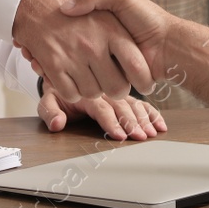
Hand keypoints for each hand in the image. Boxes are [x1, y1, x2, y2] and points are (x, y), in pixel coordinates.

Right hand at [11, 0, 152, 102]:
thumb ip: (119, 1)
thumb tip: (124, 31)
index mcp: (112, 28)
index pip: (136, 66)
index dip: (141, 78)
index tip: (140, 79)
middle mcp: (93, 44)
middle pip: (116, 87)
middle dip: (116, 89)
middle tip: (113, 82)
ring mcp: (72, 56)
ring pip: (92, 93)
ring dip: (92, 90)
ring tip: (91, 77)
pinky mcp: (53, 65)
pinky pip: (69, 92)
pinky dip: (71, 91)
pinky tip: (73, 79)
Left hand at [38, 82, 166, 141]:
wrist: (65, 70)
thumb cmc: (58, 90)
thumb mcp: (48, 99)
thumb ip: (49, 112)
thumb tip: (57, 124)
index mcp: (88, 93)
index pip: (102, 109)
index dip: (111, 122)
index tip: (120, 135)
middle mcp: (105, 91)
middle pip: (122, 107)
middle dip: (132, 123)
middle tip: (141, 137)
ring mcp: (117, 92)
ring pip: (134, 104)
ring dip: (144, 119)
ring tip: (151, 132)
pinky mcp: (126, 95)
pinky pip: (141, 103)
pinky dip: (152, 113)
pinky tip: (160, 124)